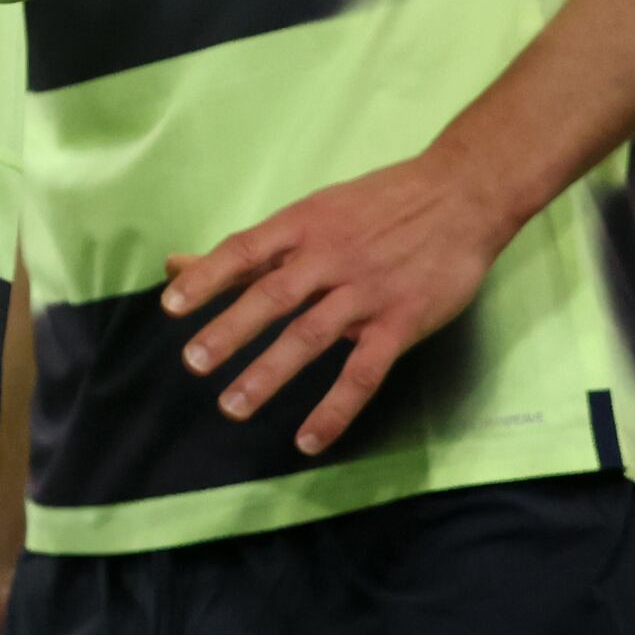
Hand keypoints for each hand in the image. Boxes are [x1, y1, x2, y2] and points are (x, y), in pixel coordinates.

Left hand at [162, 145, 520, 453]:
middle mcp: (330, 258)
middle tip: (193, 363)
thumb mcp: (311, 213)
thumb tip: (175, 266)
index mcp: (303, 226)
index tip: (171, 305)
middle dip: (230, 330)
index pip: (244, 250)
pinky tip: (308, 440)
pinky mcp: (402, 322)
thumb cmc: (378, 206)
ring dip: (269, 373)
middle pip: (273, 295)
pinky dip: (335, 408)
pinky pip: (363, 372)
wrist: (463, 195)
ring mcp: (366, 292)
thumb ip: (248, 250)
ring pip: (310, 336)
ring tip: (232, 405)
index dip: (206, 278)